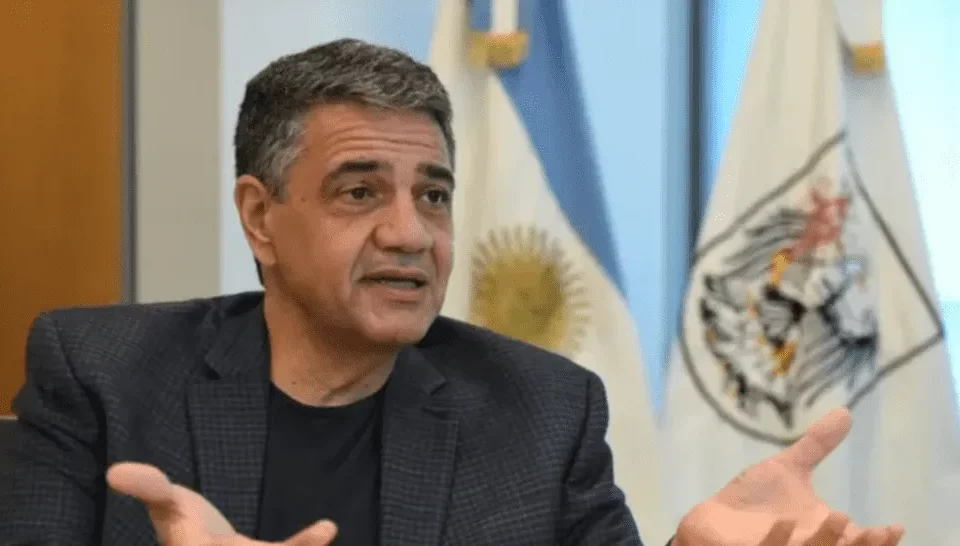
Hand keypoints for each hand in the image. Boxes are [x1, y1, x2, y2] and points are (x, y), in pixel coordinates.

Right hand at [107, 462, 336, 544]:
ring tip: (322, 534)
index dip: (244, 545)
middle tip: (306, 541)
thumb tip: (114, 472)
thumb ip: (147, 486)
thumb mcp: (163, 501)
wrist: (196, 533)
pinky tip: (326, 528)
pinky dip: (306, 543)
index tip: (259, 537)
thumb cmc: (178, 519)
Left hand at [673, 408, 903, 544]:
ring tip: (837, 517)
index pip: (858, 542)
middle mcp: (807, 545)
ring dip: (825, 540)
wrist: (713, 520)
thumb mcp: (788, 469)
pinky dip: (777, 540)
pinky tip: (784, 523)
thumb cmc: (754, 501)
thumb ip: (816, 445)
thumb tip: (845, 412)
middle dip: (857, 544)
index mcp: (821, 533)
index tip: (895, 527)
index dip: (879, 540)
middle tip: (868, 528)